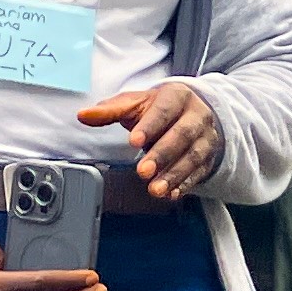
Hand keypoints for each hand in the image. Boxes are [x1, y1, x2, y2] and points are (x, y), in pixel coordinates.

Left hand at [79, 81, 219, 200]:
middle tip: (143, 171)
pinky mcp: (208, 159)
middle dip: (162, 154)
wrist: (193, 114)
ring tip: (155, 189)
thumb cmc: (159, 109)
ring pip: (193, 156)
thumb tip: (83, 115)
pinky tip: (170, 194)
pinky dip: (184, 185)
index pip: (164, 110)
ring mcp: (206, 138)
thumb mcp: (135, 104)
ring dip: (174, 174)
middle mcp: (196, 115)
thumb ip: (110, 110)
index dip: (150, 126)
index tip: (133, 141)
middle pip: (182, 134)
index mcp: (177, 96)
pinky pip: (199, 173)